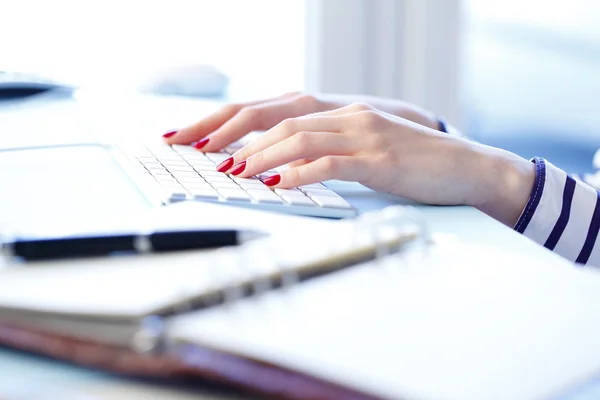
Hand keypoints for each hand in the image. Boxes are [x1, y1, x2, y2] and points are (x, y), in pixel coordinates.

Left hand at [162, 92, 440, 151]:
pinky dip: (299, 173)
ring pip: (298, 135)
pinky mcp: (379, 159)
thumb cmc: (409, 161)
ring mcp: (363, 134)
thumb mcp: (359, 148)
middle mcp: (345, 114)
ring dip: (260, 154)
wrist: (463, 166)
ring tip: (232, 170)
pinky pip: (330, 162)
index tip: (194, 135)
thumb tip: (278, 165)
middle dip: (229, 131)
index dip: (228, 119)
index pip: (269, 108)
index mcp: (336, 110)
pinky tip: (277, 184)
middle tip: (197, 149)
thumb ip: (322, 149)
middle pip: (273, 115)